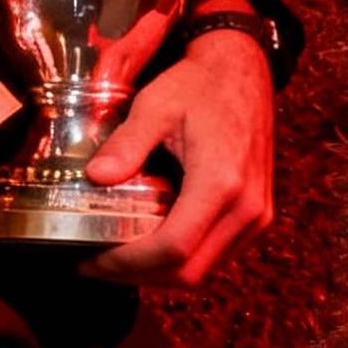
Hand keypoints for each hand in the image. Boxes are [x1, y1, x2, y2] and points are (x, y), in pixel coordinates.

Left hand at [79, 22, 274, 289]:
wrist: (242, 71)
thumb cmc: (196, 85)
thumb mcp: (154, 106)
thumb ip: (127, 144)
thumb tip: (95, 178)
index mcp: (221, 184)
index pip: (173, 248)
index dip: (129, 264)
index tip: (90, 261)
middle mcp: (247, 209)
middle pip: (189, 272)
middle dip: (138, 276)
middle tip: (94, 265)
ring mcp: (257, 215)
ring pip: (205, 270)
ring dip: (158, 273)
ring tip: (113, 257)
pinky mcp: (257, 214)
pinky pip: (217, 254)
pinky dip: (180, 259)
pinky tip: (146, 241)